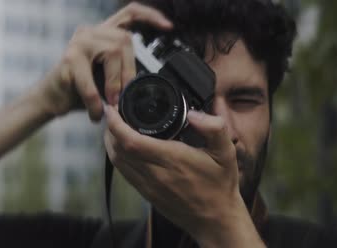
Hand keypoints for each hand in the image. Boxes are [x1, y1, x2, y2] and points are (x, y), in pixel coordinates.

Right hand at [31, 3, 172, 121]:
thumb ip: (124, 69)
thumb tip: (145, 80)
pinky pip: (91, 82)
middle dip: (128, 70)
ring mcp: (79, 43)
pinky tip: (96, 113)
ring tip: (110, 103)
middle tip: (122, 95)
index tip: (168, 27)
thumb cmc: (80, 89)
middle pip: (125, 40)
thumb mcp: (108, 77)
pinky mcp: (69, 59)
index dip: (150, 16)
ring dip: (114, 84)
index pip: (130, 13)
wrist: (52, 99)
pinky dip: (95, 102)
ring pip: (112, 53)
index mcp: (103, 33)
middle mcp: (91, 32)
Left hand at [103, 106, 264, 246]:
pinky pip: (125, 173)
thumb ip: (214, 128)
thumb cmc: (220, 185)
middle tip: (113, 112)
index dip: (116, 124)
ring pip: (118, 162)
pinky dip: (118, 157)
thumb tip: (194, 114)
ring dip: (111, 143)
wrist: (216, 219)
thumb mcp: (226, 153)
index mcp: (172, 160)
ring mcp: (149, 185)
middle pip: (118, 150)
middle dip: (110, 129)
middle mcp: (156, 173)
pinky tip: (124, 147)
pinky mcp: (147, 194)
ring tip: (114, 126)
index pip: (131, 141)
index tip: (112, 109)